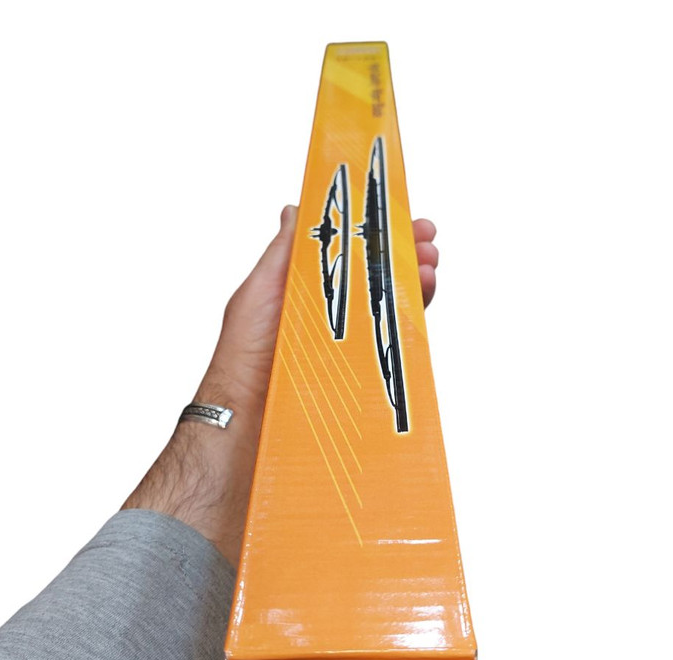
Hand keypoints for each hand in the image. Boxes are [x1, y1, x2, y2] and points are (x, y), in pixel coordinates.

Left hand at [122, 206, 438, 563]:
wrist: (245, 436)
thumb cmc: (242, 366)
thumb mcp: (259, 298)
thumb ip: (283, 256)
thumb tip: (297, 209)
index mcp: (302, 296)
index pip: (345, 254)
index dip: (373, 231)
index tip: (400, 214)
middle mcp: (327, 321)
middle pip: (374, 279)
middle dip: (403, 254)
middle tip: (427, 240)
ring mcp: (345, 350)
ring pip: (388, 310)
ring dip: (413, 284)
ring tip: (429, 268)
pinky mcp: (359, 379)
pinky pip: (391, 349)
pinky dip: (411, 326)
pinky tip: (421, 307)